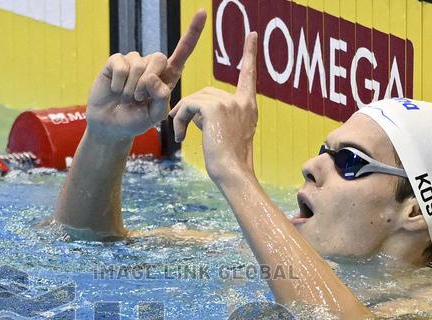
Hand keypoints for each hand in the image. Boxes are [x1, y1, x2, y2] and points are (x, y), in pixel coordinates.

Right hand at [86, 10, 206, 141]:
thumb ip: (163, 98)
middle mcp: (151, 66)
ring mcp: (133, 62)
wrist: (111, 126)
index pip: (182, 52)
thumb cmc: (135, 120)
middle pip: (159, 58)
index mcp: (166, 77)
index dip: (192, 33)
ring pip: (139, 65)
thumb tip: (152, 77)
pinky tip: (116, 90)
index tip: (202, 13)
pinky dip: (119, 83)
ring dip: (132, 87)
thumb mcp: (156, 115)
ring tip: (127, 98)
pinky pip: (121, 66)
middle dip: (149, 82)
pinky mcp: (116, 62)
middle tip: (139, 99)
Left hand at [170, 32, 258, 183]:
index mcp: (249, 106)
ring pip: (195, 99)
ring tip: (180, 135)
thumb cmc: (229, 163)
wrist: (232, 174)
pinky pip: (189, 105)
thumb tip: (197, 108)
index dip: (250, 54)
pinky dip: (180, 119)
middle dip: (191, 108)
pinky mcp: (214, 108)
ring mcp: (229, 103)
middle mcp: (242, 101)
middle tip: (179, 126)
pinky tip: (180, 136)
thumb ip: (219, 116)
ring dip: (183, 115)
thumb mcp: (228, 135)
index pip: (249, 75)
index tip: (252, 35)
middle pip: (207, 91)